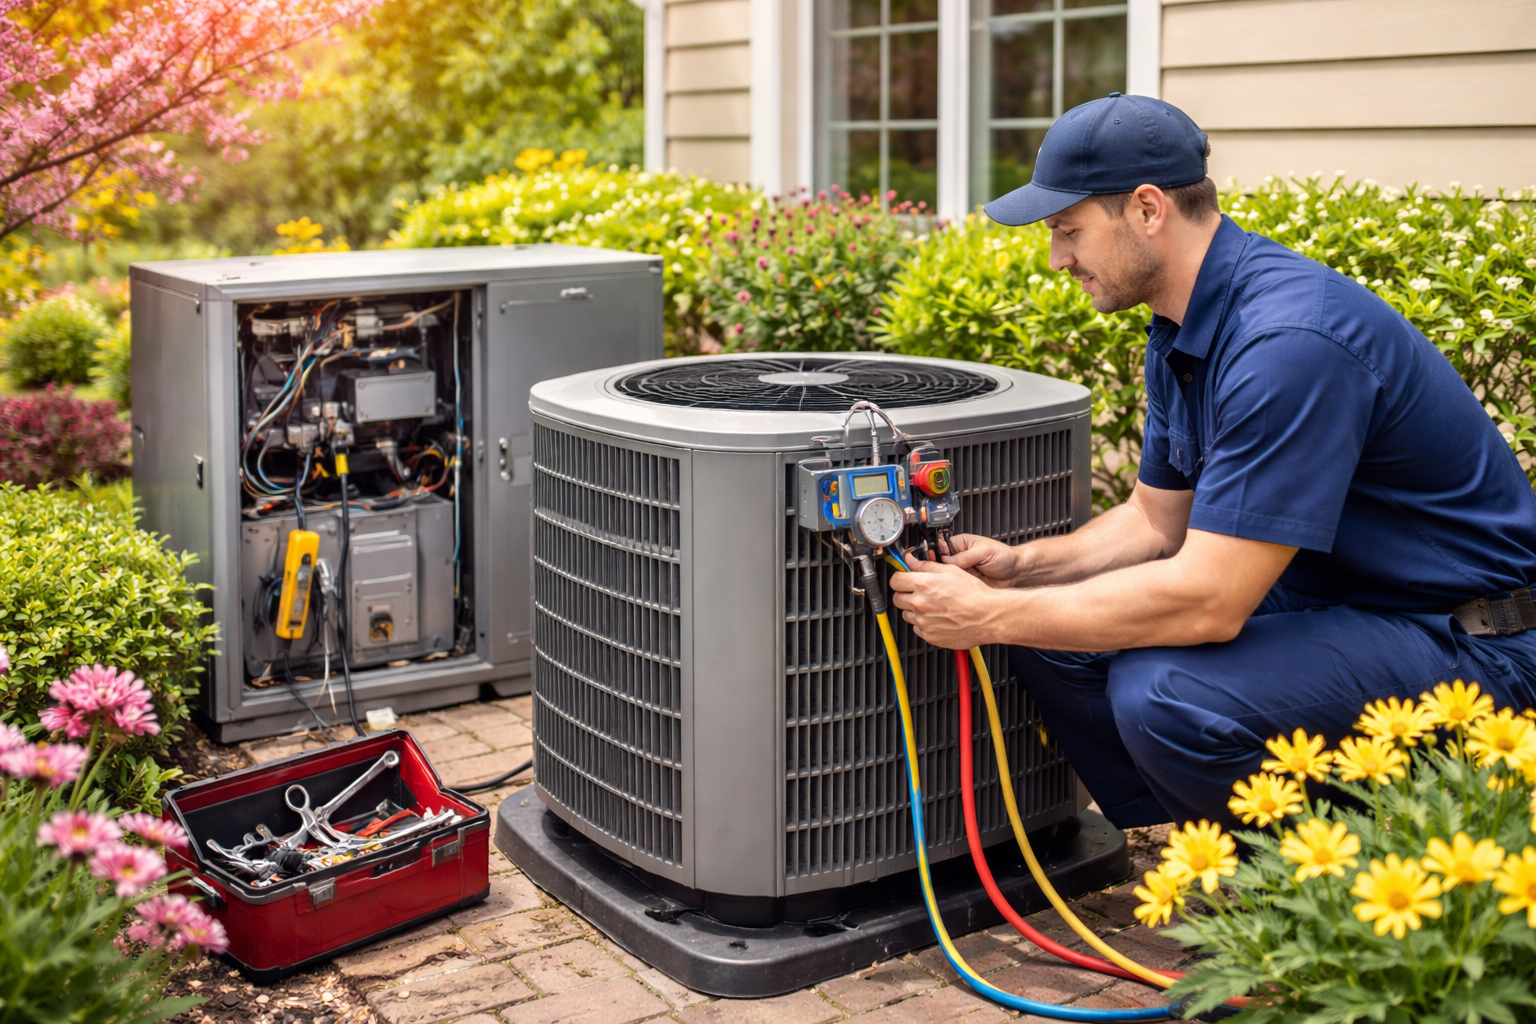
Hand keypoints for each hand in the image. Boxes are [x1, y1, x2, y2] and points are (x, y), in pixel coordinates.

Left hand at [887, 559, 1001, 649]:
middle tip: (918, 593)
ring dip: (914, 610)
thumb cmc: (974, 594)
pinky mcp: (929, 636)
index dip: (900, 578)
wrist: (988, 616)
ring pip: (907, 615)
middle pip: (897, 598)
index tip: (904, 579)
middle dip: (905, 594)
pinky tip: (938, 618)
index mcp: (923, 584)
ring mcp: (923, 622)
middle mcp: (919, 604)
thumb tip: (911, 560)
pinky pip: (918, 629)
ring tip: (933, 606)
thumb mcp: (951, 570)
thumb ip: (926, 565)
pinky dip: (924, 624)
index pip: (895, 580)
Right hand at [932, 534, 1021, 588]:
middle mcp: (958, 558)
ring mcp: (961, 572)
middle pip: (939, 565)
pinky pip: (955, 588)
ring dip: (946, 581)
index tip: (933, 562)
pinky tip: (956, 590)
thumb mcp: (984, 552)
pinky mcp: (965, 584)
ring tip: (950, 583)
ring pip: (946, 578)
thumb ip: (965, 556)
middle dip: (938, 570)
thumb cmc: (1004, 556)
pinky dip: (954, 590)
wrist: (1016, 572)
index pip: (940, 548)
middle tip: (941, 574)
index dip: (934, 556)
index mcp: (959, 544)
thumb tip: (947, 560)